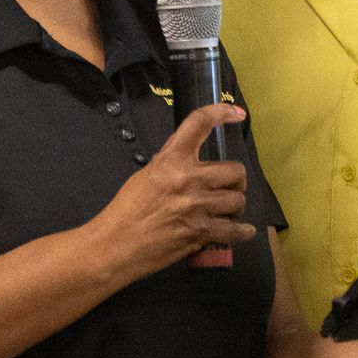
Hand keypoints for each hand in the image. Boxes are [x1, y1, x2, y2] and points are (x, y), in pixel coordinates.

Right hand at [89, 103, 257, 280]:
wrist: (114, 246)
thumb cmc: (126, 211)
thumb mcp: (146, 174)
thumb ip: (171, 162)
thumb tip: (191, 157)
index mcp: (171, 160)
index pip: (200, 124)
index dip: (222, 111)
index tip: (236, 113)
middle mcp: (188, 179)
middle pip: (235, 170)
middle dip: (236, 179)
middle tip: (228, 187)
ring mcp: (197, 207)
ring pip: (238, 200)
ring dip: (235, 206)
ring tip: (227, 210)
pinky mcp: (201, 233)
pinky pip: (235, 230)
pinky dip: (242, 231)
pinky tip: (243, 230)